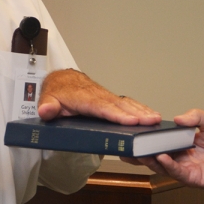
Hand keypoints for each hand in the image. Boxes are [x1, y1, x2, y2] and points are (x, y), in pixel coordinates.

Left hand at [37, 69, 160, 124]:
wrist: (62, 81)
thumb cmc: (57, 93)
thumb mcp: (47, 99)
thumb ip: (47, 106)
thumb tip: (46, 110)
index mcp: (83, 98)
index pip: (102, 107)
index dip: (117, 115)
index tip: (131, 121)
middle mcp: (98, 96)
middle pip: (119, 106)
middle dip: (136, 114)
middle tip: (151, 122)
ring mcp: (106, 97)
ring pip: (126, 103)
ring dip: (142, 111)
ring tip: (156, 120)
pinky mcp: (111, 100)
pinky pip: (127, 103)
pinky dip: (141, 109)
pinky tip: (151, 115)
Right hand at [131, 109, 203, 193]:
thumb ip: (195, 116)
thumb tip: (177, 118)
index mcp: (184, 143)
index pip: (162, 140)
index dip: (150, 137)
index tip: (136, 131)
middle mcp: (182, 157)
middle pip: (156, 154)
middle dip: (140, 152)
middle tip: (126, 146)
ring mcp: (186, 168)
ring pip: (161, 165)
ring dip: (149, 159)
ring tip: (138, 151)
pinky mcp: (192, 178)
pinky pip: (175, 172)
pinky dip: (166, 164)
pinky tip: (159, 157)